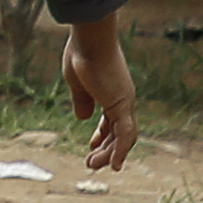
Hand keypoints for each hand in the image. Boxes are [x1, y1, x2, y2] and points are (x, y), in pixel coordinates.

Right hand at [63, 15, 136, 172]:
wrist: (90, 37)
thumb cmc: (82, 52)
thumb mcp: (77, 82)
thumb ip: (82, 100)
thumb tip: (83, 117)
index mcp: (111, 92)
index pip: (110, 120)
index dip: (102, 135)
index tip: (92, 146)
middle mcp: (122, 98)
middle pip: (118, 131)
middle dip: (105, 149)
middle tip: (91, 163)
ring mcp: (124, 102)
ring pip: (122, 137)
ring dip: (110, 154)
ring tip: (93, 165)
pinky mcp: (122, 105)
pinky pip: (125, 134)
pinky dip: (121, 151)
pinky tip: (114, 165)